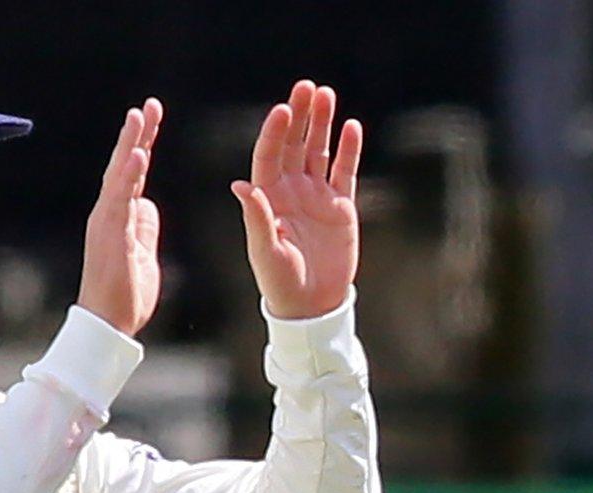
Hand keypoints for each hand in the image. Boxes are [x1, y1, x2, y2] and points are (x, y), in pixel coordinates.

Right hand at [79, 99, 163, 336]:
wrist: (109, 325)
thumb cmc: (125, 294)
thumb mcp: (144, 254)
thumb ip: (145, 228)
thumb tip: (148, 203)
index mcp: (120, 217)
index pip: (134, 173)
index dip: (142, 145)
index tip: (152, 118)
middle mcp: (109, 214)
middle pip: (124, 166)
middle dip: (137, 135)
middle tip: (149, 105)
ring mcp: (107, 223)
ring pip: (119, 176)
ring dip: (130, 145)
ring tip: (139, 117)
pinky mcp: (110, 235)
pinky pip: (120, 200)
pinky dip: (129, 175)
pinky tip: (138, 154)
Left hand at [232, 79, 361, 319]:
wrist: (311, 304)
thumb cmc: (280, 281)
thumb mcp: (265, 251)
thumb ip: (257, 218)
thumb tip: (240, 185)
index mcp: (268, 196)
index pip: (269, 154)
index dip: (275, 131)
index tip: (283, 110)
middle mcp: (291, 190)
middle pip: (295, 143)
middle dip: (300, 115)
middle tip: (307, 87)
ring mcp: (316, 195)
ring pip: (319, 150)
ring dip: (323, 123)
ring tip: (327, 94)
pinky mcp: (340, 206)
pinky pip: (345, 171)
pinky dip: (349, 149)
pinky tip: (352, 126)